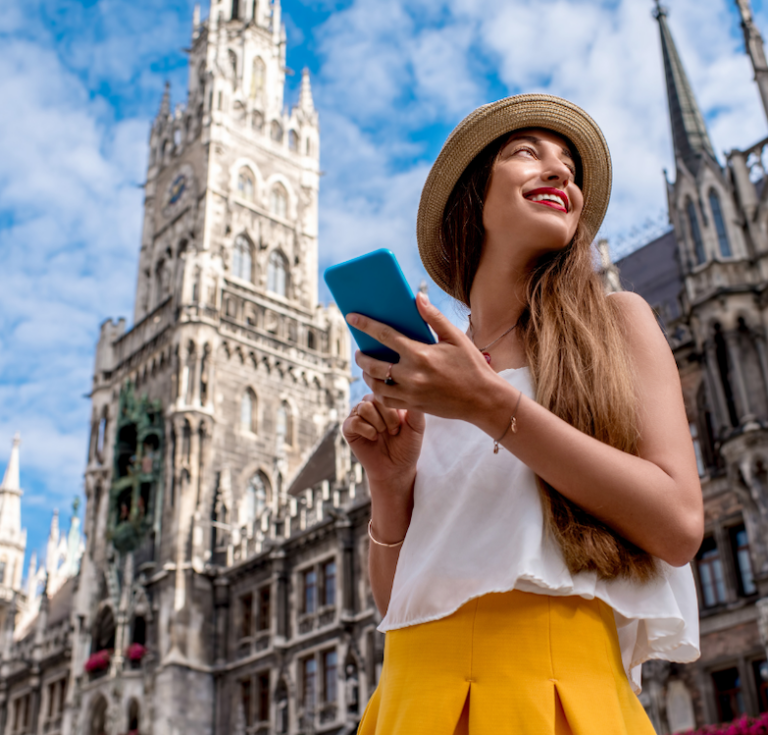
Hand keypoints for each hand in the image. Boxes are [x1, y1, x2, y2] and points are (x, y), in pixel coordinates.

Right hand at [342, 393, 424, 486]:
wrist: (396, 469)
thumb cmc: (407, 447)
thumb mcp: (417, 426)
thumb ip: (415, 409)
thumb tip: (411, 390)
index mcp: (386, 400)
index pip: (387, 391)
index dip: (395, 408)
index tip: (402, 424)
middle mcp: (371, 404)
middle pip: (375, 398)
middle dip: (388, 417)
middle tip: (394, 432)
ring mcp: (358, 415)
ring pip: (364, 408)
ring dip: (378, 424)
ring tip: (383, 434)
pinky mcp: (349, 428)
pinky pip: (354, 421)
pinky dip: (367, 430)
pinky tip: (373, 438)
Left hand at [348, 292, 499, 423]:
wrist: (483, 399)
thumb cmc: (471, 365)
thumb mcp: (455, 337)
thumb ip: (433, 317)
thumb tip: (418, 297)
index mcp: (420, 354)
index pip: (384, 335)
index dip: (365, 325)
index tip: (351, 317)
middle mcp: (411, 375)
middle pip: (373, 364)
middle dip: (361, 356)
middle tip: (360, 351)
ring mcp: (411, 393)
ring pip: (375, 385)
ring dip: (367, 375)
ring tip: (367, 368)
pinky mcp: (413, 406)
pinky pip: (386, 401)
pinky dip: (378, 392)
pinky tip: (380, 384)